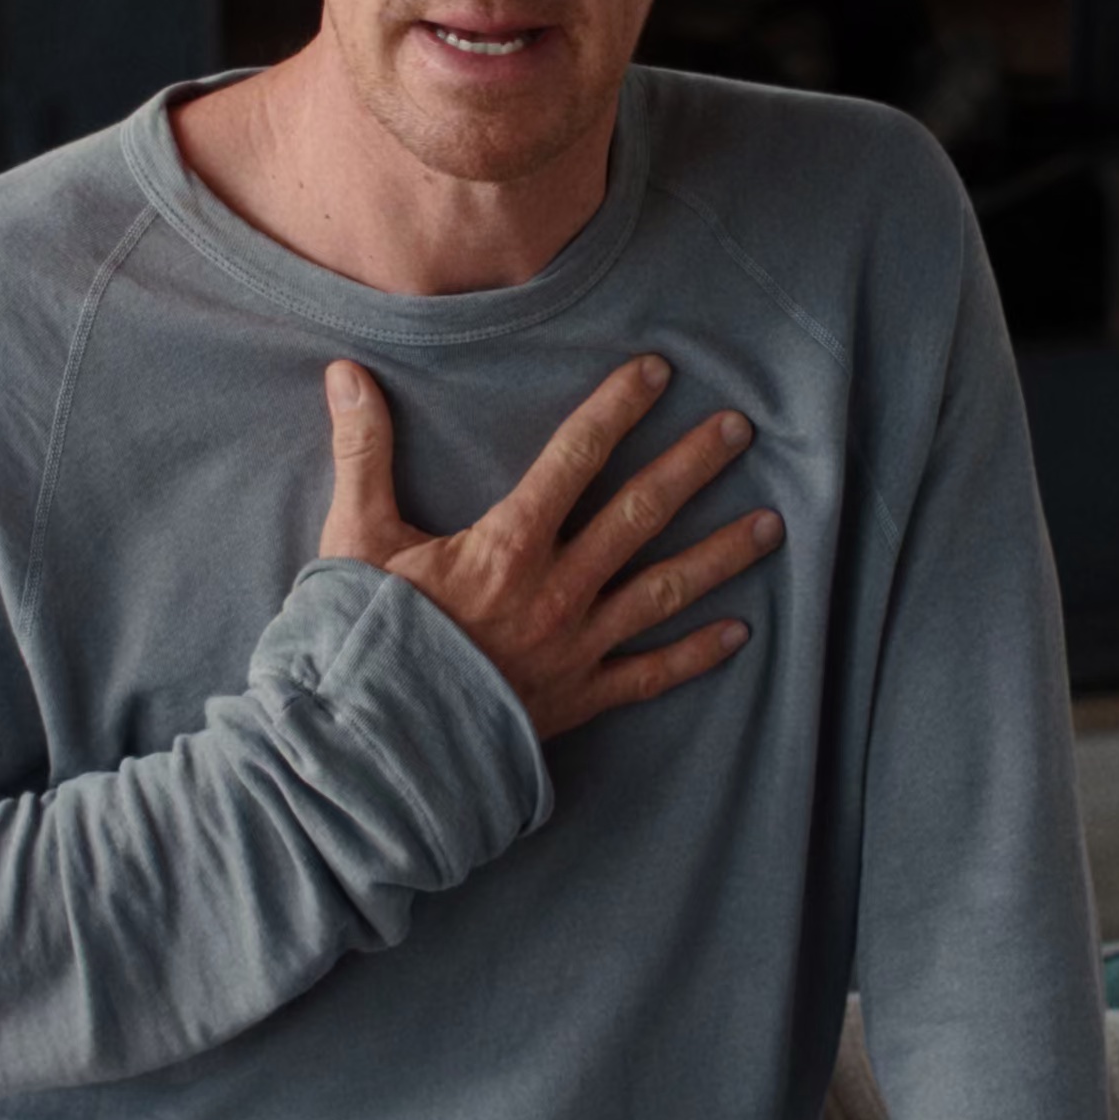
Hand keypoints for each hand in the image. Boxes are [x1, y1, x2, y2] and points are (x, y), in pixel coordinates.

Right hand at [319, 355, 781, 740]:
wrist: (370, 748)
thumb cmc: (359, 641)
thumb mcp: (356, 538)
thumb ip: (362, 452)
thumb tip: (346, 373)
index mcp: (507, 544)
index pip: (575, 456)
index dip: (618, 407)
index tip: (658, 371)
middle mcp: (557, 590)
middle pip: (641, 513)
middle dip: (693, 465)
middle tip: (740, 428)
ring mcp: (576, 648)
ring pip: (664, 591)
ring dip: (721, 555)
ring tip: (772, 523)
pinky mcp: (579, 699)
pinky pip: (650, 676)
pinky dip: (696, 655)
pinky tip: (739, 633)